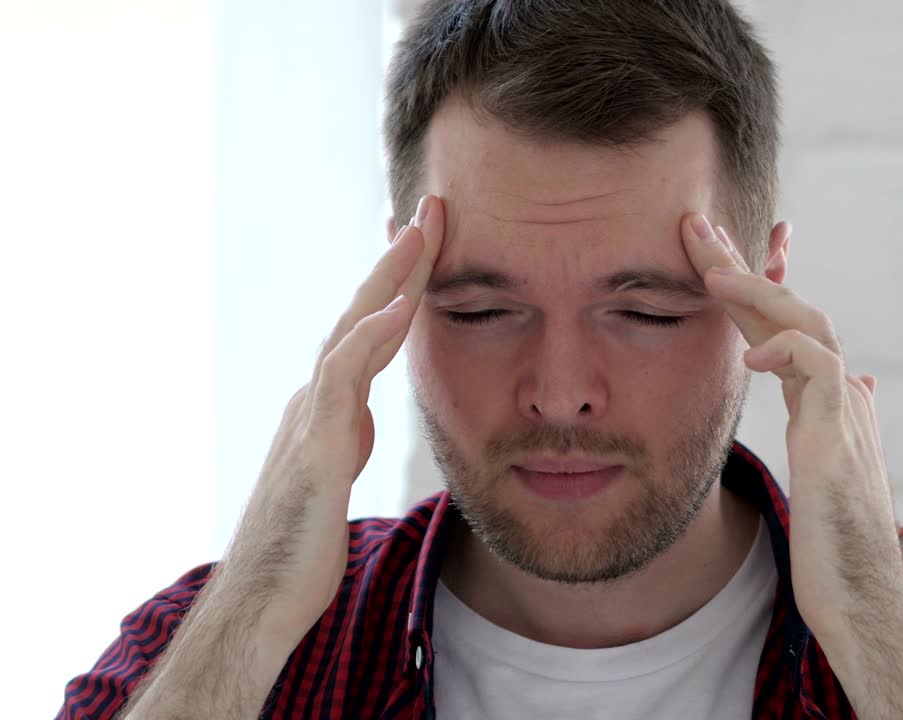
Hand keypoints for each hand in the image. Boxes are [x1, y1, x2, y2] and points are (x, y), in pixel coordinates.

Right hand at [213, 195, 444, 651]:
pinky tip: (401, 307)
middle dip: (395, 261)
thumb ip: (347, 439)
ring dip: (386, 280)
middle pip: (358, 316)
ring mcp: (310, 424)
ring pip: (349, 334)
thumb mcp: (333, 477)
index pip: (368, 332)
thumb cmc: (297, 548)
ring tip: (419, 232)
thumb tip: (361, 417)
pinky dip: (371, 340)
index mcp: (327, 409)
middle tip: (429, 209)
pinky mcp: (315, 455)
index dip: (399, 285)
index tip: (429, 241)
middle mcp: (313, 404)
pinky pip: (344, 385)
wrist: (259, 606)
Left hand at [680, 213, 902, 644]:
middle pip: (791, 309)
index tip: (717, 251)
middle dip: (743, 264)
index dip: (755, 283)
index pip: (786, 326)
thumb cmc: (835, 550)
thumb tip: (861, 384)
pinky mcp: (842, 439)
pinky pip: (820, 370)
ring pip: (809, 323)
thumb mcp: (824, 476)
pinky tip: (751, 353)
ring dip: (760, 289)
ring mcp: (845, 414)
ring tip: (712, 269)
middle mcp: (838, 396)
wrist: (863, 603)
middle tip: (696, 226)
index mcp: (822, 403)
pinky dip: (788, 349)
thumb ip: (828, 426)